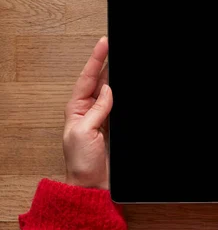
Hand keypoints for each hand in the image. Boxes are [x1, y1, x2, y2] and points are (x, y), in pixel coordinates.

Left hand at [63, 37, 111, 188]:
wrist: (93, 186)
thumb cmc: (82, 163)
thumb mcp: (84, 132)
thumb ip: (97, 110)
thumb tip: (108, 90)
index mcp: (76, 109)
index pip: (87, 78)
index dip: (96, 60)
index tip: (105, 44)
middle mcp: (89, 111)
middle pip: (100, 81)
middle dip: (107, 63)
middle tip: (115, 45)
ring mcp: (102, 118)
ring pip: (112, 91)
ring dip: (117, 77)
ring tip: (124, 60)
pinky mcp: (114, 127)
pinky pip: (120, 106)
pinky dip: (125, 95)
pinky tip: (130, 88)